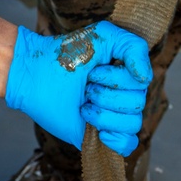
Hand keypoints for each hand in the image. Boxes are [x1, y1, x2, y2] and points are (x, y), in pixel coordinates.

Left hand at [5, 21, 152, 156]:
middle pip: (137, 105)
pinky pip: (127, 144)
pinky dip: (116, 139)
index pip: (142, 84)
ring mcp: (112, 117)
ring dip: (103, 114)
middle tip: (85, 88)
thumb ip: (134, 46)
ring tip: (83, 105)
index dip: (117, 79)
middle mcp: (123, 97)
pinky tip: (99, 132)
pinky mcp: (99, 135)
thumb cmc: (66, 54)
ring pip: (131, 125)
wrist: (35, 76)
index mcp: (127, 76)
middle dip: (106, 95)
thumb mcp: (105, 35)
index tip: (94, 71)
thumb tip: (145, 78)